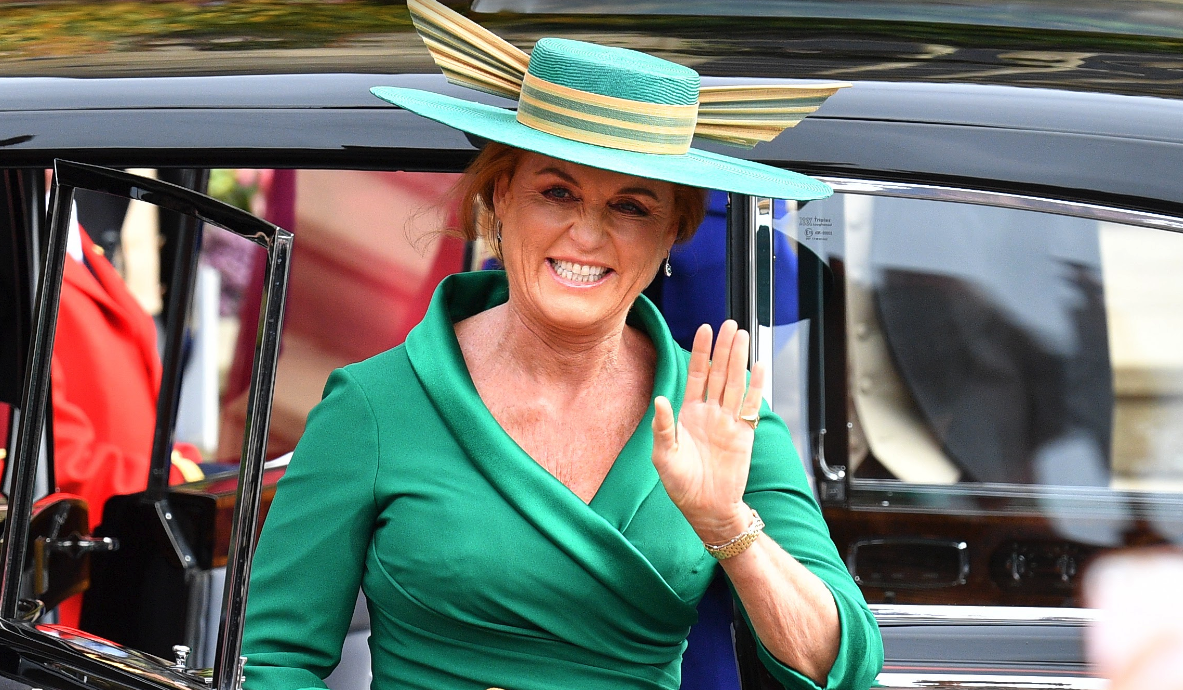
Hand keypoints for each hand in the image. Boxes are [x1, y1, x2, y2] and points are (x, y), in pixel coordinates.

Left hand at [652, 320, 765, 543]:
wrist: (706, 508)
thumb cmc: (681, 485)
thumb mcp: (664, 456)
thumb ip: (663, 427)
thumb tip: (659, 400)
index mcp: (688, 414)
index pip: (697, 375)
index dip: (701, 352)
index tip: (704, 329)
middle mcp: (710, 413)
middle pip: (719, 373)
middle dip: (724, 348)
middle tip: (730, 324)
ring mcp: (728, 422)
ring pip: (735, 384)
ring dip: (739, 360)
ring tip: (744, 336)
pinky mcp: (744, 434)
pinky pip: (751, 406)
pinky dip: (757, 387)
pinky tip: (760, 367)